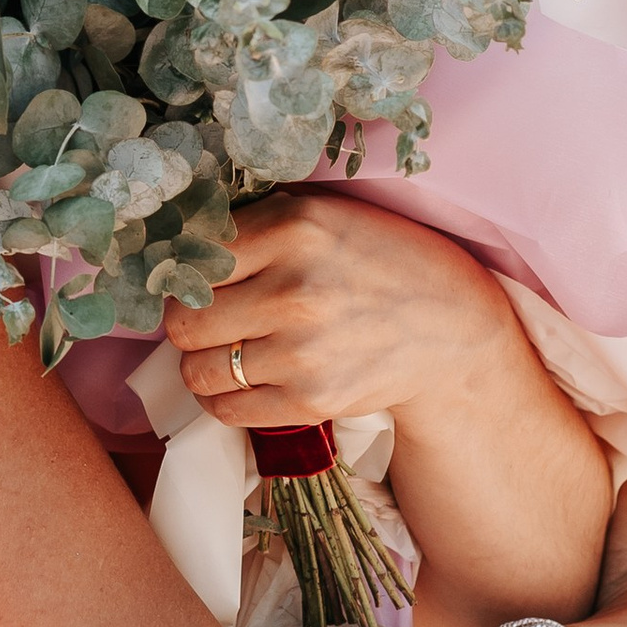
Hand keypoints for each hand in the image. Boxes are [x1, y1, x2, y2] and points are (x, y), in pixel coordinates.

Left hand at [163, 190, 509, 428]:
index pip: (191, 259)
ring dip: (204, 365)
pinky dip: (224, 400)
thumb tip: (175, 246)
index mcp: (293, 228)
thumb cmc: (376, 263)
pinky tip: (245, 381)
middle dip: (188, 323)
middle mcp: (294, 290)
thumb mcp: (323, 215)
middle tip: (210, 320)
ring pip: (197, 371)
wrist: (451, 327)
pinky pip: (227, 411)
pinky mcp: (311, 401)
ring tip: (229, 351)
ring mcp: (302, 352)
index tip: (196, 281)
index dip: (185, 274)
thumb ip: (253, 225)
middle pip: (183, 322)